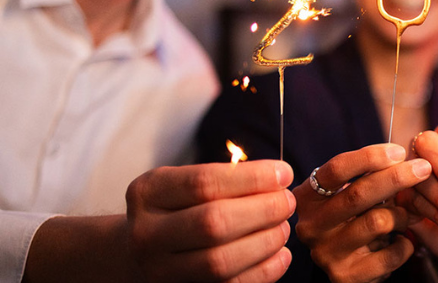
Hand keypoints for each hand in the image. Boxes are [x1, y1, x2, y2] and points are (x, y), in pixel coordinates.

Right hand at [125, 160, 295, 281]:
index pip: (205, 182)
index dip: (252, 178)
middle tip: (287, 202)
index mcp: (148, 193)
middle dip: (263, 210)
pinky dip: (264, 271)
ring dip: (266, 242)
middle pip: (214, 222)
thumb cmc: (177, 208)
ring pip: (221, 260)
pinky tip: (281, 255)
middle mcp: (147, 232)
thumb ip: (225, 178)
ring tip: (283, 228)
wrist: (143, 250)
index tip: (284, 174)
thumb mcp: (185, 184)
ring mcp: (159, 269)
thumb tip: (279, 176)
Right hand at [293, 143, 432, 282]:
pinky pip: (390, 254)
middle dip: (396, 178)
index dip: (370, 157)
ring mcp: (326, 253)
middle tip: (423, 168)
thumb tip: (406, 161)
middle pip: (358, 194)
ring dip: (402, 215)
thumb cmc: (352, 218)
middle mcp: (311, 225)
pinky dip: (406, 244)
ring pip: (378, 222)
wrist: (346, 266)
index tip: (399, 151)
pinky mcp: (346, 276)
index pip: (337, 169)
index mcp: (308, 197)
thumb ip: (370, 176)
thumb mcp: (350, 194)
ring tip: (406, 216)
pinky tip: (403, 241)